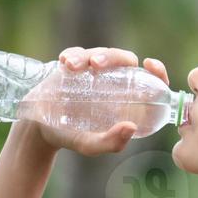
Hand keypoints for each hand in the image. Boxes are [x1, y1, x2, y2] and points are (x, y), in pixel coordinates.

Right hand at [17, 47, 172, 154]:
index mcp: (127, 99)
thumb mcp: (90, 145)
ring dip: (87, 55)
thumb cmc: (71, 137)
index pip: (149, 79)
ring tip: (72, 67)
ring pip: (98, 53)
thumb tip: (131, 127)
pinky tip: (65, 62)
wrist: (40, 130)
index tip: (150, 64)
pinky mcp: (72, 66)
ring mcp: (93, 72)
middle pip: (122, 59)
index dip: (156, 70)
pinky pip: (76, 53)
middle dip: (112, 56)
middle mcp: (113, 81)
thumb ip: (111, 142)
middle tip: (97, 64)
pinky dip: (72, 54)